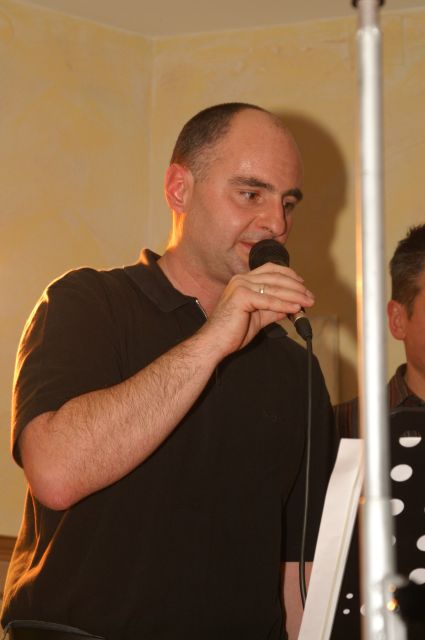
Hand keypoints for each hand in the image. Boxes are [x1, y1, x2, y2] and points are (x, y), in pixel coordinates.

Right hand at [200, 262, 314, 355]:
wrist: (214, 342)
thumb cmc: (232, 331)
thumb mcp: (258, 317)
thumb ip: (273, 309)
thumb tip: (291, 307)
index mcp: (243, 281)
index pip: (270, 270)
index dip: (289, 275)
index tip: (303, 285)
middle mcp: (241, 280)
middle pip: (275, 277)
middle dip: (296, 287)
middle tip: (310, 297)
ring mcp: (240, 286)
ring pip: (274, 288)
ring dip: (294, 295)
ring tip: (308, 302)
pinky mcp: (241, 297)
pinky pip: (269, 300)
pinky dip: (284, 304)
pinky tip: (296, 308)